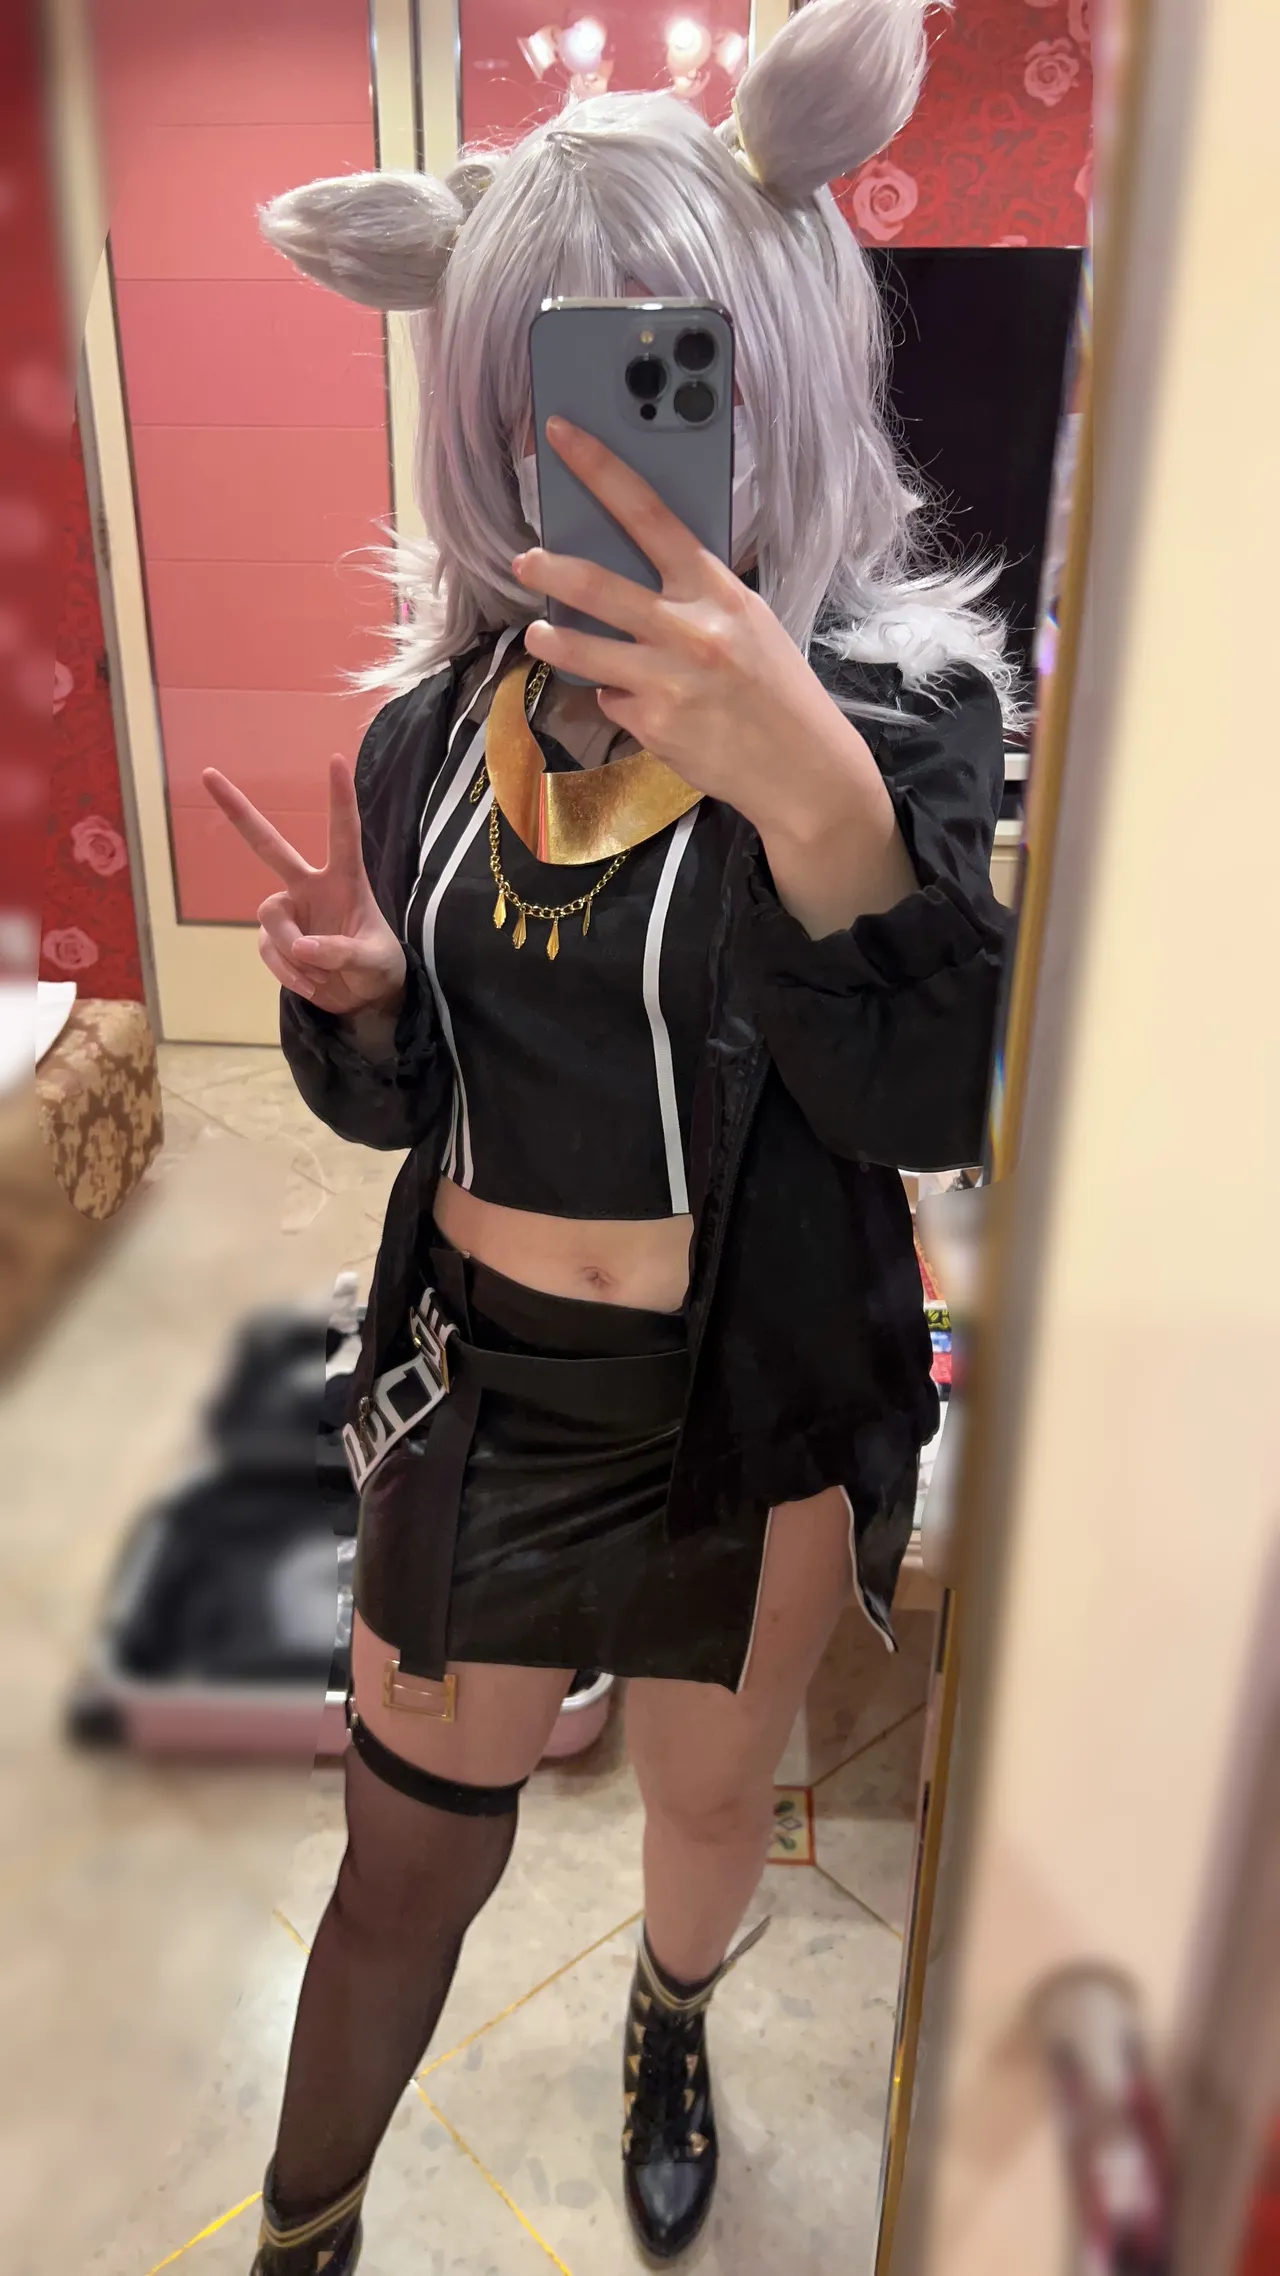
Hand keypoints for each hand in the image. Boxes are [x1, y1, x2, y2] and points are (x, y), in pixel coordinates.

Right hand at [203, 758, 406, 1015]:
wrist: (364, 998)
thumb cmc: (378, 966)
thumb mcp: (373, 961)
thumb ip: (342, 952)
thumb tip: (302, 948)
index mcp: (345, 880)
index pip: (343, 833)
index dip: (340, 798)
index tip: (335, 760)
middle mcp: (310, 886)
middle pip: (268, 845)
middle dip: (238, 811)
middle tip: (208, 775)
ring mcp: (289, 911)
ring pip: (271, 920)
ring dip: (292, 953)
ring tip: (321, 976)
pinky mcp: (274, 940)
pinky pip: (269, 951)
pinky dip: (288, 973)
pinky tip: (312, 984)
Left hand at [512, 417, 859, 835]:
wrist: (805, 770)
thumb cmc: (777, 690)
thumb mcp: (748, 623)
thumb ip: (696, 596)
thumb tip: (636, 574)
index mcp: (717, 589)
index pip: (650, 515)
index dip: (601, 470)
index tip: (563, 436)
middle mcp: (689, 629)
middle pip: (597, 585)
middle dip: (549, 569)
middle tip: (522, 561)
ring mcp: (667, 679)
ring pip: (582, 650)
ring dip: (552, 640)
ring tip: (540, 635)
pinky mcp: (653, 725)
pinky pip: (611, 700)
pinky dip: (617, 698)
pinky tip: (642, 705)